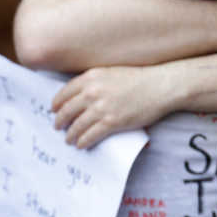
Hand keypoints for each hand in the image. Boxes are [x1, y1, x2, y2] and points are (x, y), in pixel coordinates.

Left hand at [52, 65, 175, 147]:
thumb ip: (95, 81)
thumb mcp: (113, 72)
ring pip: (76, 126)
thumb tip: (81, 96)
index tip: (54, 110)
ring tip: (69, 139)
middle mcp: (92, 92)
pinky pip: (90, 135)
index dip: (57, 104)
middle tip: (58, 127)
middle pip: (66, 111)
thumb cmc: (140, 78)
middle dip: (60, 121)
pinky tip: (81, 144)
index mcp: (91, 77)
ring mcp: (101, 108)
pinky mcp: (112, 122)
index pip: (64, 93)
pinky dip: (83, 141)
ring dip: (70, 135)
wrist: (161, 86)